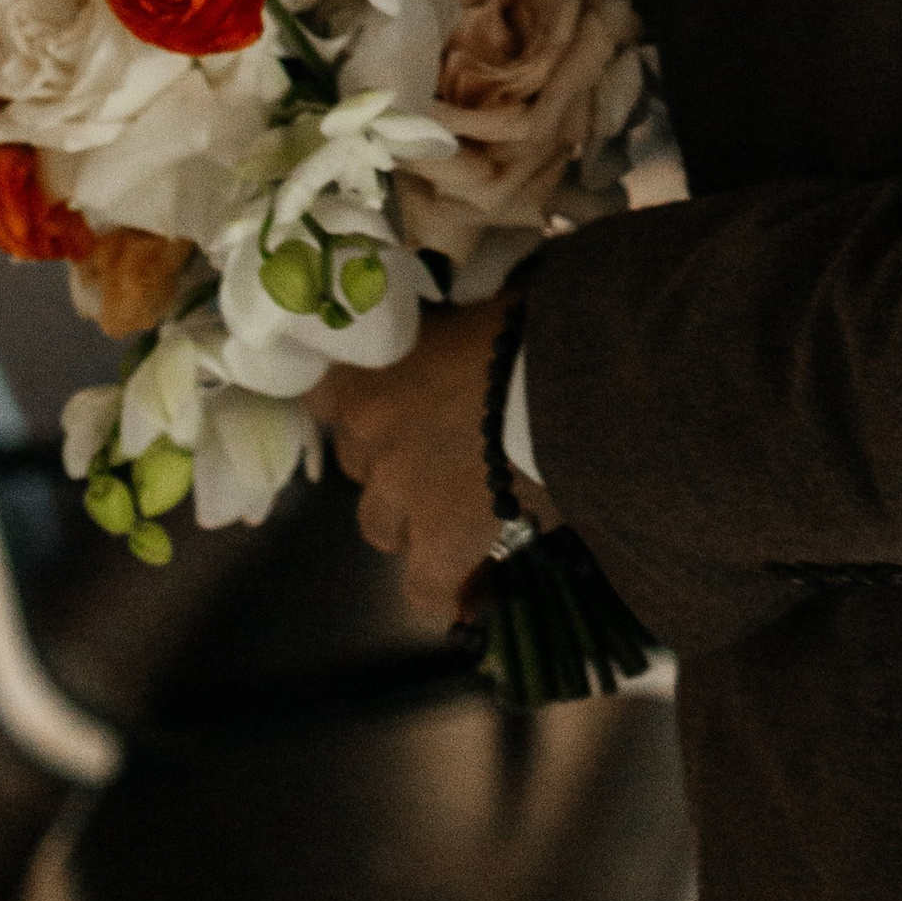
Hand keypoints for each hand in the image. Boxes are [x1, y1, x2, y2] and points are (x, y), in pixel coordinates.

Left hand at [310, 299, 541, 627]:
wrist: (576, 374)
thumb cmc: (532, 326)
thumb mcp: (476, 312)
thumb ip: (449, 335)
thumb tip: (460, 338)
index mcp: (371, 376)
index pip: (325, 398)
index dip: (358, 405)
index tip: (387, 404)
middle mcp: (372, 438)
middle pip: (359, 463)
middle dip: (394, 458)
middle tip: (446, 447)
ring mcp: (403, 494)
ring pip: (381, 525)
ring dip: (414, 517)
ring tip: (465, 509)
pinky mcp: (443, 541)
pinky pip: (427, 584)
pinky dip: (450, 587)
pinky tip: (478, 589)